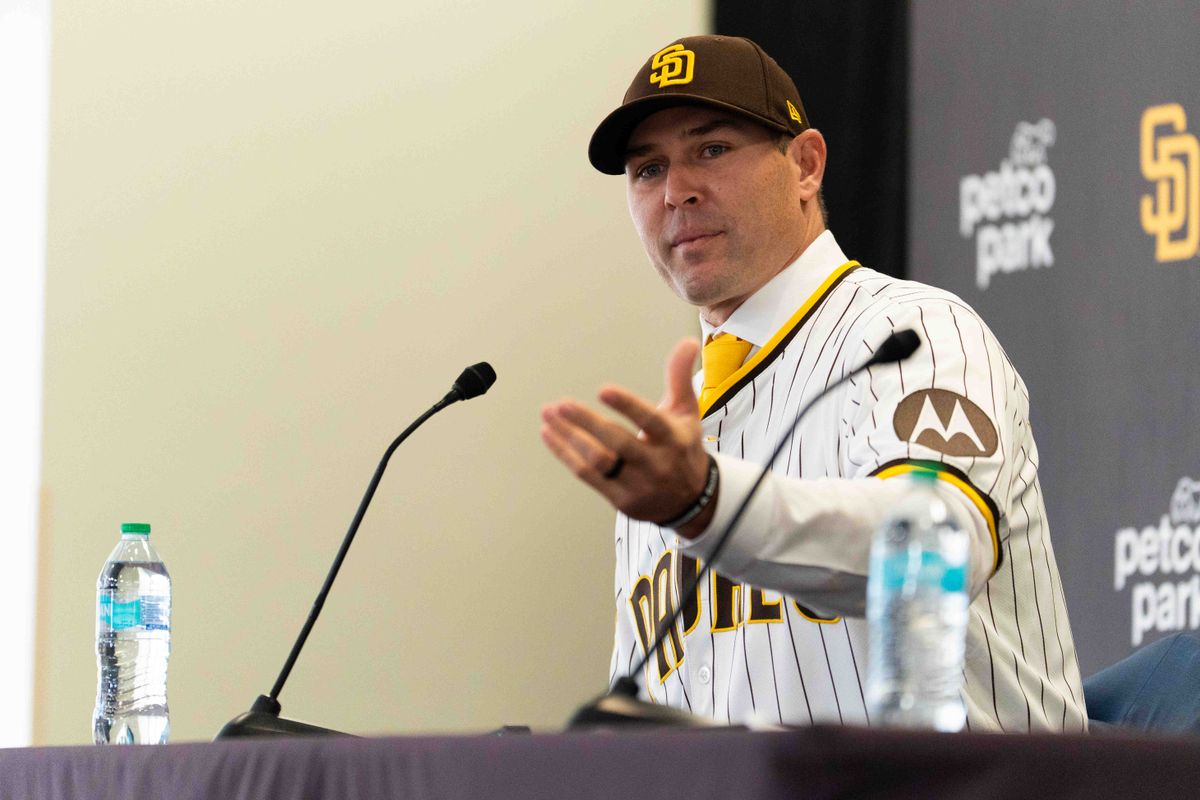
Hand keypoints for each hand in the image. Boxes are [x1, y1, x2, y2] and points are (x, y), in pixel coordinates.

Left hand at [540, 338, 714, 536]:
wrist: (691, 501)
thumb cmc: (682, 447)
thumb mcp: (687, 413)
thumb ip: (680, 377)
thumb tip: (688, 341)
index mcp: (673, 439)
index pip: (650, 421)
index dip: (627, 406)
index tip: (604, 390)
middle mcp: (656, 463)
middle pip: (618, 443)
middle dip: (588, 423)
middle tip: (562, 404)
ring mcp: (637, 484)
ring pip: (598, 461)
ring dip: (569, 438)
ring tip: (549, 414)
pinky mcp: (620, 498)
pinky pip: (587, 476)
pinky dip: (565, 454)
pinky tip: (549, 434)